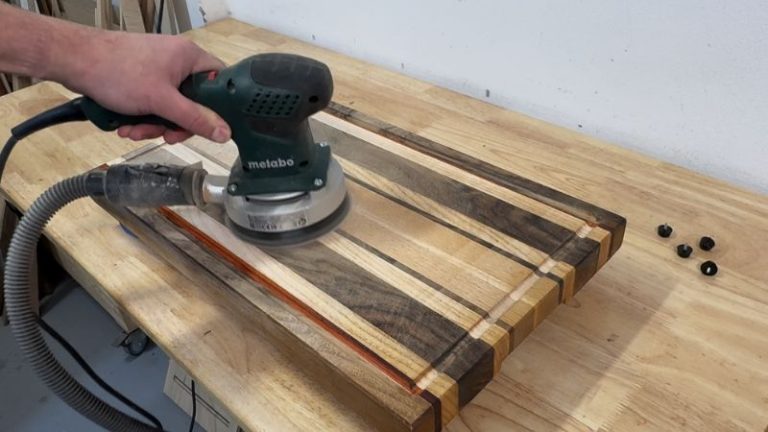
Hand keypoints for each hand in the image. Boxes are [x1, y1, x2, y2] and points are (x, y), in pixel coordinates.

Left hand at [54, 31, 230, 143]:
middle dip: (176, 123)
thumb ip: (195, 119)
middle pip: (193, 101)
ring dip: (155, 125)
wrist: (74, 61)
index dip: (218, 106)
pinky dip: (143, 118)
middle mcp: (178, 61)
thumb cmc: (117, 71)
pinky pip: (154, 104)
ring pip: (171, 106)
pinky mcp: (143, 78)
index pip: (219, 81)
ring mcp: (159, 69)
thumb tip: (224, 132)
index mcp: (190, 57)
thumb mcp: (162, 102)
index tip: (207, 125)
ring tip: (135, 131)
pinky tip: (128, 126)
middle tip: (167, 136)